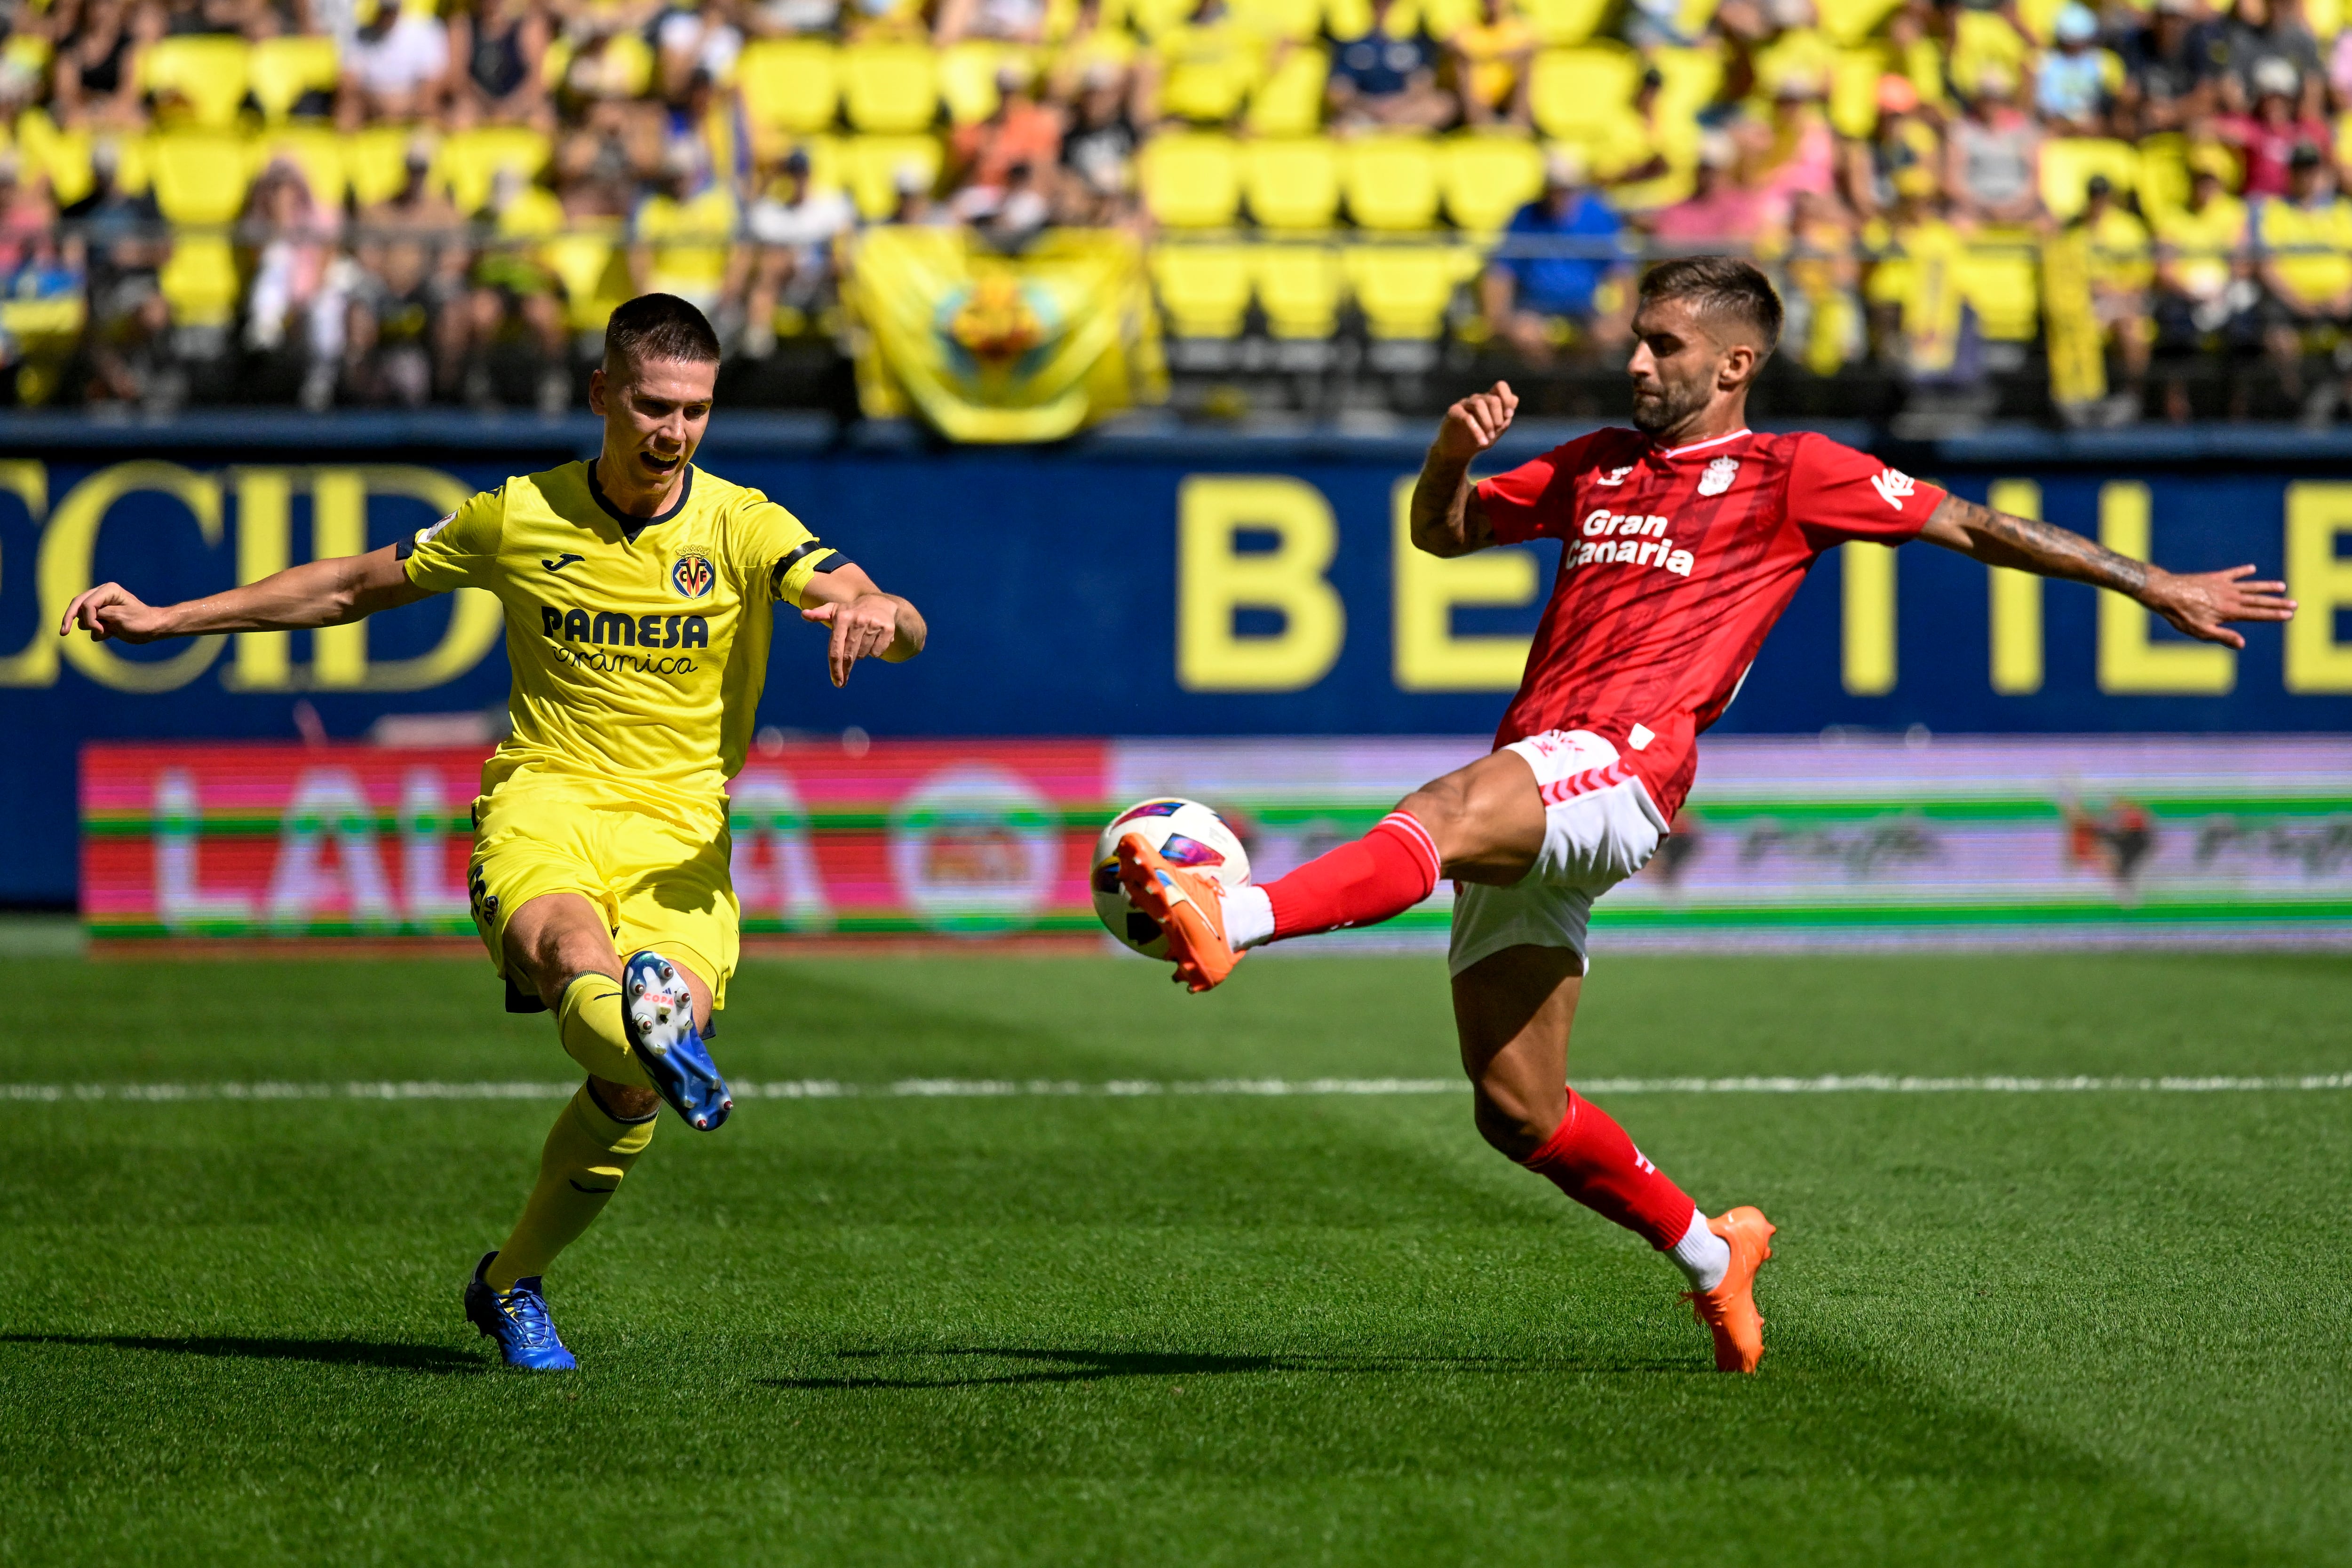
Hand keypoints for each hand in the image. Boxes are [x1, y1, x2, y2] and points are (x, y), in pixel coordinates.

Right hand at [60, 582, 171, 643]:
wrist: (154, 629)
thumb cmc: (142, 622)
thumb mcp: (120, 618)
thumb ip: (99, 615)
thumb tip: (82, 619)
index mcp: (109, 590)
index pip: (87, 604)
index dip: (89, 619)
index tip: (99, 630)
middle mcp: (102, 595)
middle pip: (77, 605)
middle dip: (69, 618)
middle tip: (63, 633)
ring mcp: (101, 605)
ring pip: (82, 617)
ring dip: (92, 628)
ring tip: (110, 631)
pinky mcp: (102, 616)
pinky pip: (89, 624)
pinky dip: (97, 632)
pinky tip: (111, 634)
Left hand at [801, 592, 899, 686]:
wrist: (881, 602)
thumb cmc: (852, 610)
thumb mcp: (835, 610)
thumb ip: (819, 614)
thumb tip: (804, 614)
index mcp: (842, 618)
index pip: (836, 648)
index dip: (835, 668)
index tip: (837, 682)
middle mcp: (858, 620)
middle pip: (850, 655)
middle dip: (846, 669)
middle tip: (844, 679)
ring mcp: (873, 624)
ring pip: (864, 654)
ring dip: (861, 654)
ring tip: (861, 643)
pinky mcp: (887, 628)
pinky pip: (878, 652)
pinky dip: (875, 651)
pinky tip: (874, 641)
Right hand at [1432, 381, 1517, 463]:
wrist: (1459, 452)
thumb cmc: (1480, 439)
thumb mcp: (1497, 431)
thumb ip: (1506, 417)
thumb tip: (1514, 399)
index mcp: (1490, 400)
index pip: (1500, 387)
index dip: (1507, 399)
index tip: (1508, 416)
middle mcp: (1478, 399)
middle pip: (1493, 399)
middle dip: (1498, 416)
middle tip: (1497, 430)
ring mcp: (1465, 404)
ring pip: (1479, 404)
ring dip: (1488, 423)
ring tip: (1489, 438)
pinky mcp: (1453, 412)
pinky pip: (1466, 417)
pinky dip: (1477, 431)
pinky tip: (1482, 442)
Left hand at [2145, 564, 2294, 648]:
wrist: (2166, 593)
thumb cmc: (2182, 616)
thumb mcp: (2201, 631)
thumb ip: (2223, 636)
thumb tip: (2242, 644)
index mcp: (2230, 612)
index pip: (2257, 614)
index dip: (2274, 615)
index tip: (2289, 615)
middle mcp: (2231, 597)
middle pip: (2259, 600)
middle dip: (2278, 603)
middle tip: (2295, 603)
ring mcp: (2224, 586)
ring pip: (2250, 586)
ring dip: (2266, 586)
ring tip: (2281, 587)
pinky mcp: (2214, 577)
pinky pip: (2232, 573)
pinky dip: (2242, 571)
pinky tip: (2252, 569)